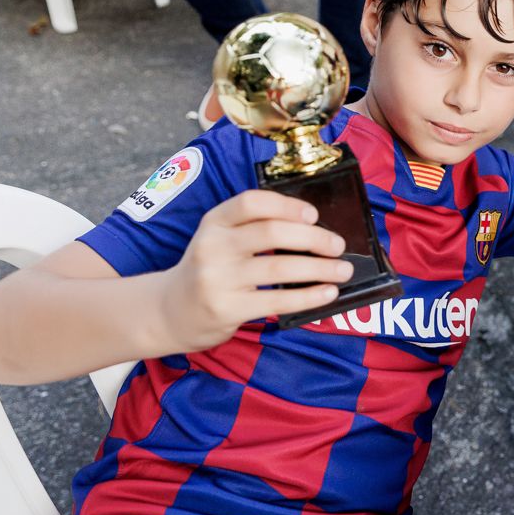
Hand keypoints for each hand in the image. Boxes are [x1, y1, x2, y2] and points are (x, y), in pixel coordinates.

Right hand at [157, 190, 350, 350]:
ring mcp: (218, 279)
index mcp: (214, 221)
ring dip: (319, 268)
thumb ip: (253, 228)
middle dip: (313, 237)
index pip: (251, 202)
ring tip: (343, 270)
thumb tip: (314, 228)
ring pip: (279, 267)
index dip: (286, 205)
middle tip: (338, 245)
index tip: (313, 214)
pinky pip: (277, 301)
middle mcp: (213, 246)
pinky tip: (327, 293)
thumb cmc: (209, 269)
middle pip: (271, 233)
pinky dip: (309, 296)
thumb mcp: (219, 239)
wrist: (170, 312)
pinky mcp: (227, 308)